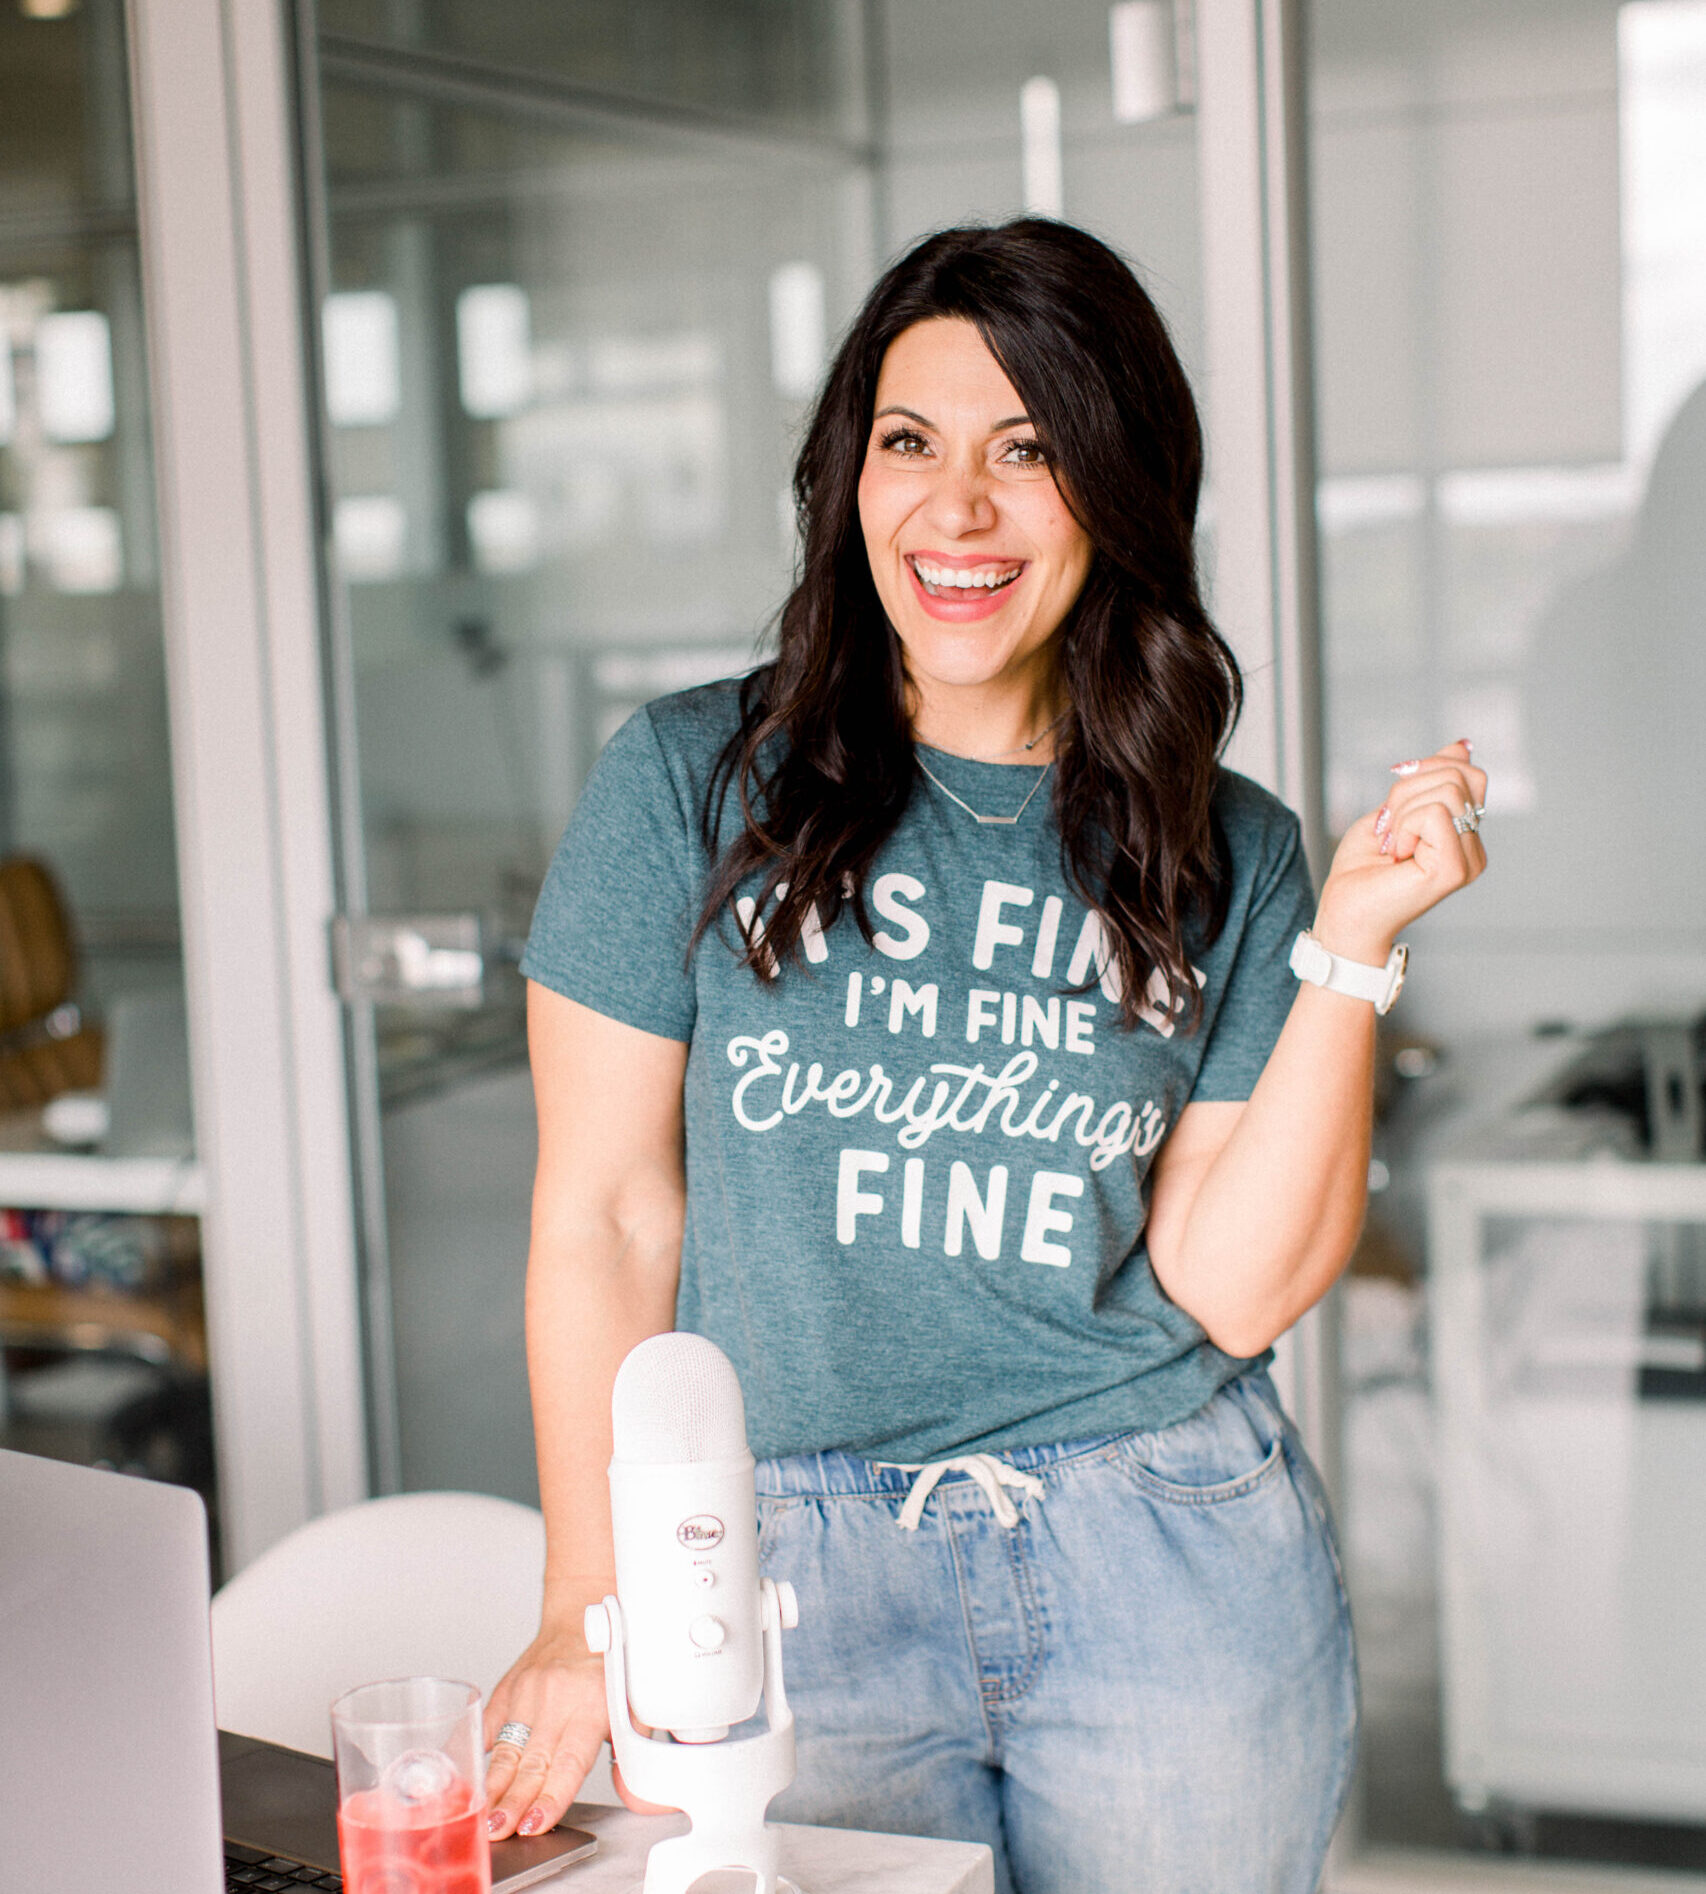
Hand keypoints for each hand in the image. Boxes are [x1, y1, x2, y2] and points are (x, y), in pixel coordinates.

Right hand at [483, 1609, 672, 1839]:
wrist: (579, 1613)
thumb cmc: (609, 1660)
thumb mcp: (635, 1702)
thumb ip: (632, 1752)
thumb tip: (631, 1795)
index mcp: (589, 1702)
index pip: (568, 1760)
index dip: (551, 1796)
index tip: (537, 1823)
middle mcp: (554, 1698)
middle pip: (531, 1762)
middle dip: (513, 1802)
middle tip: (498, 1832)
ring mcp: (524, 1693)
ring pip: (505, 1750)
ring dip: (492, 1789)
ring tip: (480, 1819)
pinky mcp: (505, 1691)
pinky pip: (486, 1727)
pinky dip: (475, 1756)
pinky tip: (466, 1783)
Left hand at [1312, 739, 1487, 962]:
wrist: (1343, 912)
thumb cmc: (1362, 869)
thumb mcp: (1395, 809)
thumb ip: (1428, 781)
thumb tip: (1462, 745)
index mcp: (1463, 834)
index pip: (1468, 772)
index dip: (1425, 770)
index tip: (1393, 804)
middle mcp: (1474, 848)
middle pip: (1457, 775)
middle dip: (1407, 791)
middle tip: (1387, 830)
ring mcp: (1469, 860)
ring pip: (1447, 791)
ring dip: (1402, 812)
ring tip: (1391, 846)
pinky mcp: (1455, 869)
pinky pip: (1435, 814)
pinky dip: (1404, 826)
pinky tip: (1396, 855)